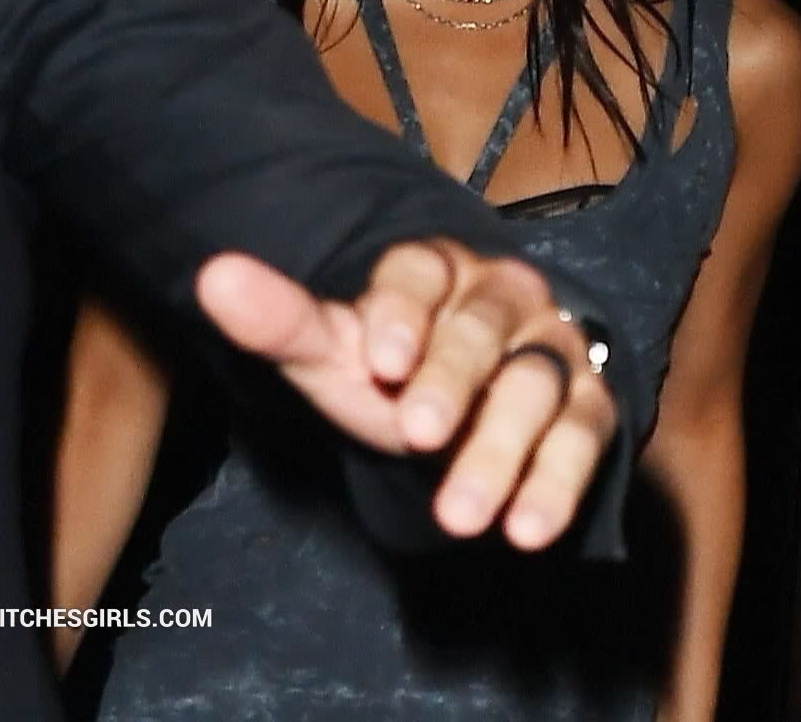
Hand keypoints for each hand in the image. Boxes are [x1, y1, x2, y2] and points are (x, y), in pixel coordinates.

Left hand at [195, 243, 616, 550]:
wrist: (467, 401)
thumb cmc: (392, 369)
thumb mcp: (334, 350)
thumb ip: (281, 319)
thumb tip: (213, 276)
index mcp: (437, 269)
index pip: (422, 272)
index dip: (401, 311)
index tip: (379, 361)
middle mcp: (502, 297)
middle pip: (483, 327)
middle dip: (452, 380)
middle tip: (416, 435)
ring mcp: (551, 349)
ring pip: (534, 386)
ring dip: (500, 449)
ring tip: (459, 517)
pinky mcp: (587, 403)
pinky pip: (583, 434)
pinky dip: (558, 482)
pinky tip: (527, 531)